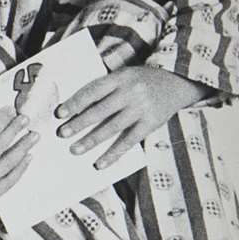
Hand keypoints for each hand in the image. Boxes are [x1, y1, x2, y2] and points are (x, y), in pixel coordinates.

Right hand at [0, 108, 36, 214]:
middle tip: (26, 119)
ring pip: (9, 164)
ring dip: (24, 148)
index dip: (2, 120)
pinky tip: (27, 158)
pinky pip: (8, 182)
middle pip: (0, 146)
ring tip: (33, 137)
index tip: (11, 110)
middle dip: (15, 130)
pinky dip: (20, 169)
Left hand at [56, 66, 212, 167]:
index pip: (93, 90)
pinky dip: (114, 153)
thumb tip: (75, 109)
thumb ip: (104, 89)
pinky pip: (129, 141)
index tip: (59, 113)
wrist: (178, 81)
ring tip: (75, 150)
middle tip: (61, 134)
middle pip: (101, 110)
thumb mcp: (123, 76)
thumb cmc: (141, 80)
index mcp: (120, 77)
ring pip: (113, 127)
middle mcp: (131, 92)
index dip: (76, 102)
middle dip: (79, 123)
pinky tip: (100, 163)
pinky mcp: (151, 123)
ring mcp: (142, 108)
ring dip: (92, 140)